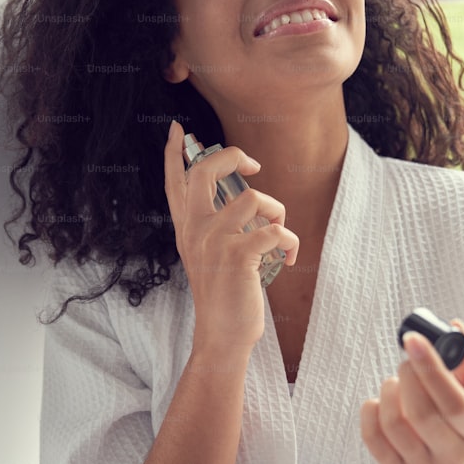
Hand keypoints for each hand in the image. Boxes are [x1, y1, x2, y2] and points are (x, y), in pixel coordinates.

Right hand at [163, 121, 298, 354]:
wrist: (222, 335)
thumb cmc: (223, 295)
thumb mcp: (207, 256)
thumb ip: (213, 226)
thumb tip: (237, 198)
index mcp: (187, 228)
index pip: (174, 182)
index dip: (173, 152)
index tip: (176, 128)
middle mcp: (195, 230)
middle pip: (205, 170)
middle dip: (232, 157)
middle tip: (251, 165)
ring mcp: (215, 242)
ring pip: (251, 198)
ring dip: (275, 209)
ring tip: (278, 232)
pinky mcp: (238, 256)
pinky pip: (274, 230)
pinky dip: (290, 241)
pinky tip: (290, 257)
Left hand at [360, 320, 463, 463]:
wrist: (449, 453)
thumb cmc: (460, 407)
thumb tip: (456, 328)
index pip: (455, 403)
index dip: (431, 369)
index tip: (413, 340)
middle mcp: (454, 454)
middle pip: (423, 415)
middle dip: (408, 377)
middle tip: (406, 361)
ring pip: (395, 424)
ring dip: (390, 390)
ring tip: (396, 381)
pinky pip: (372, 436)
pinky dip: (371, 409)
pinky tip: (382, 400)